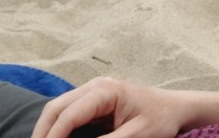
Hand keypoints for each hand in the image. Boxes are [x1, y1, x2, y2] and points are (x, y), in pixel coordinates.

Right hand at [31, 77, 183, 137]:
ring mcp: (94, 90)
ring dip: (48, 130)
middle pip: (56, 108)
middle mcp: (96, 85)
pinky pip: (69, 112)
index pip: (68, 115)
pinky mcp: (95, 100)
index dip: (53, 137)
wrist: (176, 108)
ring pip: (58, 108)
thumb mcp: (135, 136)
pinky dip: (58, 127)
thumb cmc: (160, 120)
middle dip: (43, 132)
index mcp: (105, 90)